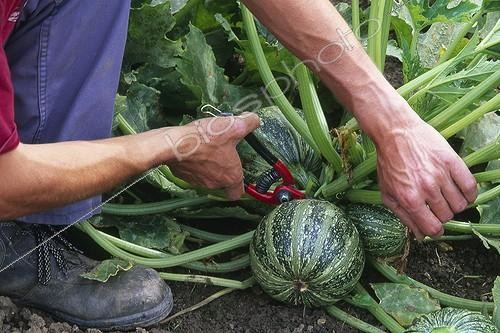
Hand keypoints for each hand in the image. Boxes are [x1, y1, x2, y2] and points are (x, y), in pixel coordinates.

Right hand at [164, 112, 259, 199]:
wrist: (173, 144)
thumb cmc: (205, 138)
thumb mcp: (233, 126)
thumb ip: (249, 122)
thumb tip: (254, 119)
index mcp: (230, 176)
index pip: (237, 192)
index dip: (240, 185)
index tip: (239, 173)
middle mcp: (215, 183)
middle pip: (223, 183)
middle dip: (224, 169)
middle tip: (224, 154)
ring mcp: (197, 181)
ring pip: (207, 177)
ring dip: (209, 165)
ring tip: (208, 147)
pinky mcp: (183, 175)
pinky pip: (192, 172)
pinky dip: (194, 163)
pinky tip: (194, 148)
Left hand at [376, 117, 476, 239]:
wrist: (395, 133)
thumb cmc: (389, 164)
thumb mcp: (387, 192)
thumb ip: (403, 216)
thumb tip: (420, 236)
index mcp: (409, 199)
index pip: (432, 228)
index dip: (435, 230)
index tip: (435, 226)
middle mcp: (426, 189)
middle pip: (447, 216)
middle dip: (442, 215)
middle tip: (436, 205)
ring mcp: (440, 175)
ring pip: (460, 204)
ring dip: (455, 204)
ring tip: (446, 196)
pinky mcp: (452, 161)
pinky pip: (470, 186)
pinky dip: (469, 193)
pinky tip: (461, 191)